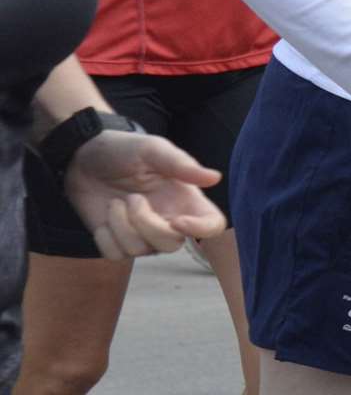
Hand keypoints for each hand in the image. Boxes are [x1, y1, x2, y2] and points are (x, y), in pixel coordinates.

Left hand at [63, 131, 225, 259]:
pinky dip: (105, 237)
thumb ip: (181, 164)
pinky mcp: (117, 242)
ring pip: (140, 250)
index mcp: (185, 198)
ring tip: (115, 202)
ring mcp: (142, 234)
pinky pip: (116, 254)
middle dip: (147, 225)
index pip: (212, 225)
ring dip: (121, 225)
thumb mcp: (152, 149)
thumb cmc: (123, 149)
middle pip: (172, 245)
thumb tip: (215, 178)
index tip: (177, 221)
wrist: (83, 158)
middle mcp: (169, 219)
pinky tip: (104, 217)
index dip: (201, 230)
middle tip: (132, 198)